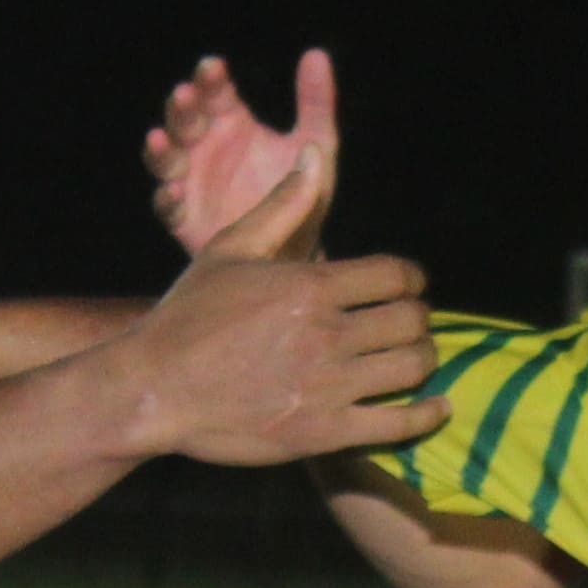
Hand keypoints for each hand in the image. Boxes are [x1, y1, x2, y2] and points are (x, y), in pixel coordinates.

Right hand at [118, 148, 444, 465]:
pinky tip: (434, 408)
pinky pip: (399, 424)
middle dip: (417, 318)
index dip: (412, 279)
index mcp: (310, 285)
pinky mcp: (324, 432)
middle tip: (408, 325)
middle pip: (411, 320)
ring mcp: (328, 385)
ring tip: (413, 360)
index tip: (408, 287)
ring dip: (423, 360)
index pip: (396, 275)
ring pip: (413, 366)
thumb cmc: (186, 317)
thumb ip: (281, 206)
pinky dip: (426, 415)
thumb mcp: (229, 250)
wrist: (153, 389)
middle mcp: (326, 333)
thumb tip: (315, 155)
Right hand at [146, 51, 336, 256]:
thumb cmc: (302, 190)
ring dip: (161, 148)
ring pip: (166, 159)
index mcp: (231, 122)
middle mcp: (205, 147)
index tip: (212, 67)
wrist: (296, 247)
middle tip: (184, 95)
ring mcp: (190, 181)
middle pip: (184, 120)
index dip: (210, 80)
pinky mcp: (185, 218)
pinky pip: (169, 208)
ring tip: (159, 137)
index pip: (215, 93)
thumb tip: (316, 53)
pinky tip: (173, 192)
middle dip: (182, 108)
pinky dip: (167, 199)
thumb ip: (315, 102)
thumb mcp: (316, 143)